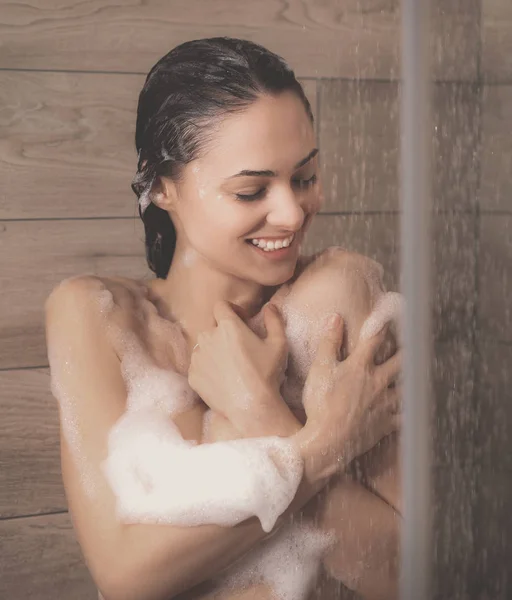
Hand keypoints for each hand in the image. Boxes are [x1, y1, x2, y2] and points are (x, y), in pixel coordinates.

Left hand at [187, 300, 288, 431]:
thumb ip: (274, 320)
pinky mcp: (192, 375)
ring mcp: (197, 357)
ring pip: (203, 346)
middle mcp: (207, 337)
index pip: (221, 306)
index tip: (241, 321)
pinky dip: (207, 368)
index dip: (231, 311)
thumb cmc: (266, 374)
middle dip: (223, 332)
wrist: (251, 407)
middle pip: (212, 326)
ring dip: (214, 350)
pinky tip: (222, 379)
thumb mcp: (278, 344)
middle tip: (238, 347)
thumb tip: (270, 306)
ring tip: (230, 365)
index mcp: (227, 325)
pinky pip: (198, 365)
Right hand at [294, 314, 401, 479]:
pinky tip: (416, 411)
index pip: (374, 341)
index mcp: (360, 367)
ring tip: (420, 374)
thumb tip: (335, 318)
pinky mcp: (385, 424)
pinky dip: (411, 412)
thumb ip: (328, 342)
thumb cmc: (321, 404)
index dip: (382, 327)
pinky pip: (404, 417)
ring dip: (413, 380)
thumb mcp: (320, 368)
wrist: (328, 441)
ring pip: (406, 389)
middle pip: (399, 363)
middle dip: (408, 351)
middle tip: (416, 343)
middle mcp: (377, 383)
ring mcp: (384, 404)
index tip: (390, 317)